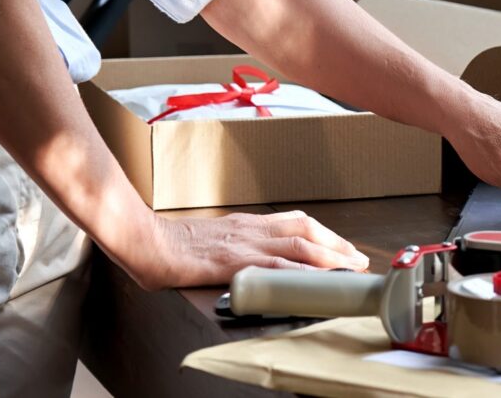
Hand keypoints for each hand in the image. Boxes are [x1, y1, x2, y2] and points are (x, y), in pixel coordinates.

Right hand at [122, 211, 370, 288]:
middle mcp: (250, 229)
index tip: (341, 246)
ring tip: (350, 267)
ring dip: (330, 255)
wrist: (143, 240)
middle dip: (336, 243)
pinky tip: (316, 279)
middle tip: (357, 257)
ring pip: (299, 244)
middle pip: (305, 228)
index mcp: (244, 223)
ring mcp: (244, 243)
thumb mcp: (210, 240)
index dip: (322, 234)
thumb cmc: (169, 244)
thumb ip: (231, 246)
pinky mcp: (234, 261)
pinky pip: (276, 265)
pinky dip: (302, 271)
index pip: (293, 222)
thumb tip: (245, 260)